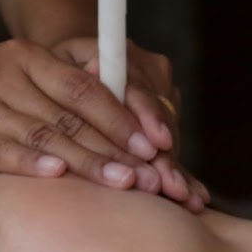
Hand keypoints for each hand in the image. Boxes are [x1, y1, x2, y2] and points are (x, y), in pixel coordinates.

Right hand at [0, 38, 166, 192]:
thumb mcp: (16, 90)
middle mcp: (0, 69)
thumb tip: (132, 139)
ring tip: (121, 182)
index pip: (85, 85)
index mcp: (24, 55)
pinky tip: (56, 175)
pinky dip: (29, 163)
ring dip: (86, 161)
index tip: (158, 143)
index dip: (124, 115)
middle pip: (69, 112)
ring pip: (41, 133)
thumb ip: (61, 105)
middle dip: (115, 146)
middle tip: (152, 173)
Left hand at [50, 37, 208, 212]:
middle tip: (170, 186)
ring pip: (169, 134)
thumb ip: (75, 80)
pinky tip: (196, 197)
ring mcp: (163, 91)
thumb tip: (94, 71)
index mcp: (120, 52)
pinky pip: (172, 146)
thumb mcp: (56, 76)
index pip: (137, 85)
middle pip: (160, 116)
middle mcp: (149, 68)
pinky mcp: (168, 114)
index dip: (148, 116)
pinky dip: (180, 173)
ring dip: (173, 168)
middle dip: (163, 155)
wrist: (73, 71)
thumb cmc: (55, 79)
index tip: (157, 144)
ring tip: (185, 199)